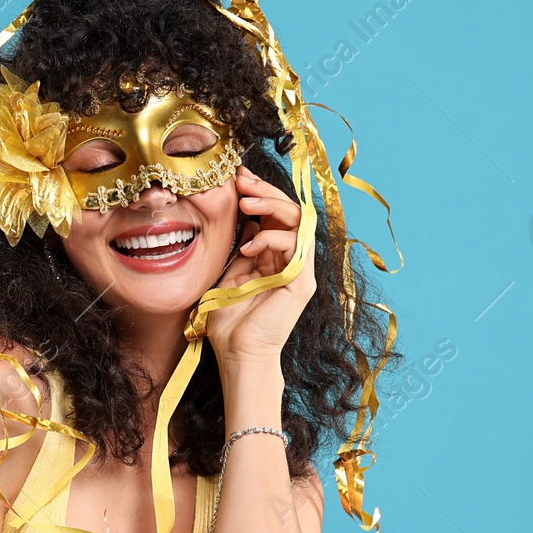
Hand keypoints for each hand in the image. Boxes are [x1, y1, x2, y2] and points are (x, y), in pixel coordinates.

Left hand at [205, 165, 316, 367]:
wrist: (238, 354)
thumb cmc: (230, 321)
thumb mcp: (230, 275)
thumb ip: (242, 249)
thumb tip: (245, 220)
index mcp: (275, 258)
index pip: (275, 215)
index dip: (259, 193)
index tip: (236, 177)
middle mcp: (292, 261)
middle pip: (290, 211)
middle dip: (265, 190)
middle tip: (241, 179)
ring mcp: (300, 271)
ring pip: (298, 220)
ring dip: (270, 205)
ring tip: (244, 204)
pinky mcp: (302, 282)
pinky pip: (296, 245)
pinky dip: (271, 238)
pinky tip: (248, 245)